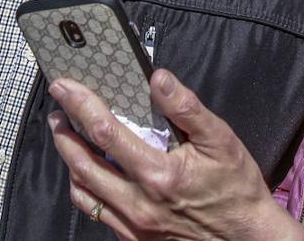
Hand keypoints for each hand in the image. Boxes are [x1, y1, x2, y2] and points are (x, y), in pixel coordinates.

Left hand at [47, 70, 303, 240]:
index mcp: (158, 175)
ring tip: (67, 138)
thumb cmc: (235, 188)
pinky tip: (89, 173)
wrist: (246, 238)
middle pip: (83, 165)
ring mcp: (134, 225)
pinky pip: (97, 212)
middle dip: (64, 134)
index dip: (81, 105)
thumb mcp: (221, 140)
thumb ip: (186, 108)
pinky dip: (85, 189)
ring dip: (70, 162)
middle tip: (57, 112)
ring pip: (84, 192)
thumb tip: (158, 78)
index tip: (65, 87)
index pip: (105, 132)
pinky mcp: (135, 238)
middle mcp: (139, 203)